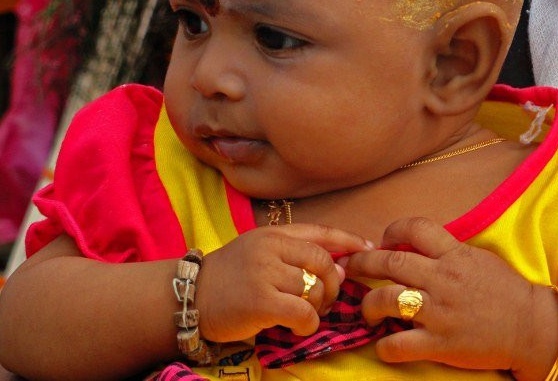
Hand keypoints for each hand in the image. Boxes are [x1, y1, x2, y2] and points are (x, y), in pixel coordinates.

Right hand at [194, 224, 372, 342]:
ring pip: (315, 288)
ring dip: (318, 307)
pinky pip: (303, 311)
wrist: (191, 296)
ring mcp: (265, 272)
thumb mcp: (259, 252)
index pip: (319, 231)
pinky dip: (309, 323)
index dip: (347, 239)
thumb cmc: (229, 275)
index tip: (366, 248)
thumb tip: (339, 267)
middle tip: (324, 299)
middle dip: (332, 284)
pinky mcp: (261, 301)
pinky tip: (297, 325)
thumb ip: (295, 255)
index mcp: (273, 234)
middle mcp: (271, 247)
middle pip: (323, 261)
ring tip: (304, 313)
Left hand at [343, 217, 557, 377]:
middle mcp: (444, 279)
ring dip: (369, 303)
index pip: (415, 228)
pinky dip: (385, 347)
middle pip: (391, 262)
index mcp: (454, 254)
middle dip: (362, 262)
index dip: (392, 230)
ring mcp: (440, 312)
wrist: (534, 329)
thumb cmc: (505, 290)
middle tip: (348, 267)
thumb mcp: (476, 257)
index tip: (382, 241)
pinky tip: (382, 345)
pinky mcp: (441, 344)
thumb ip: (444, 249)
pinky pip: (400, 345)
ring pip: (388, 300)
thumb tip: (411, 243)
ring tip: (366, 308)